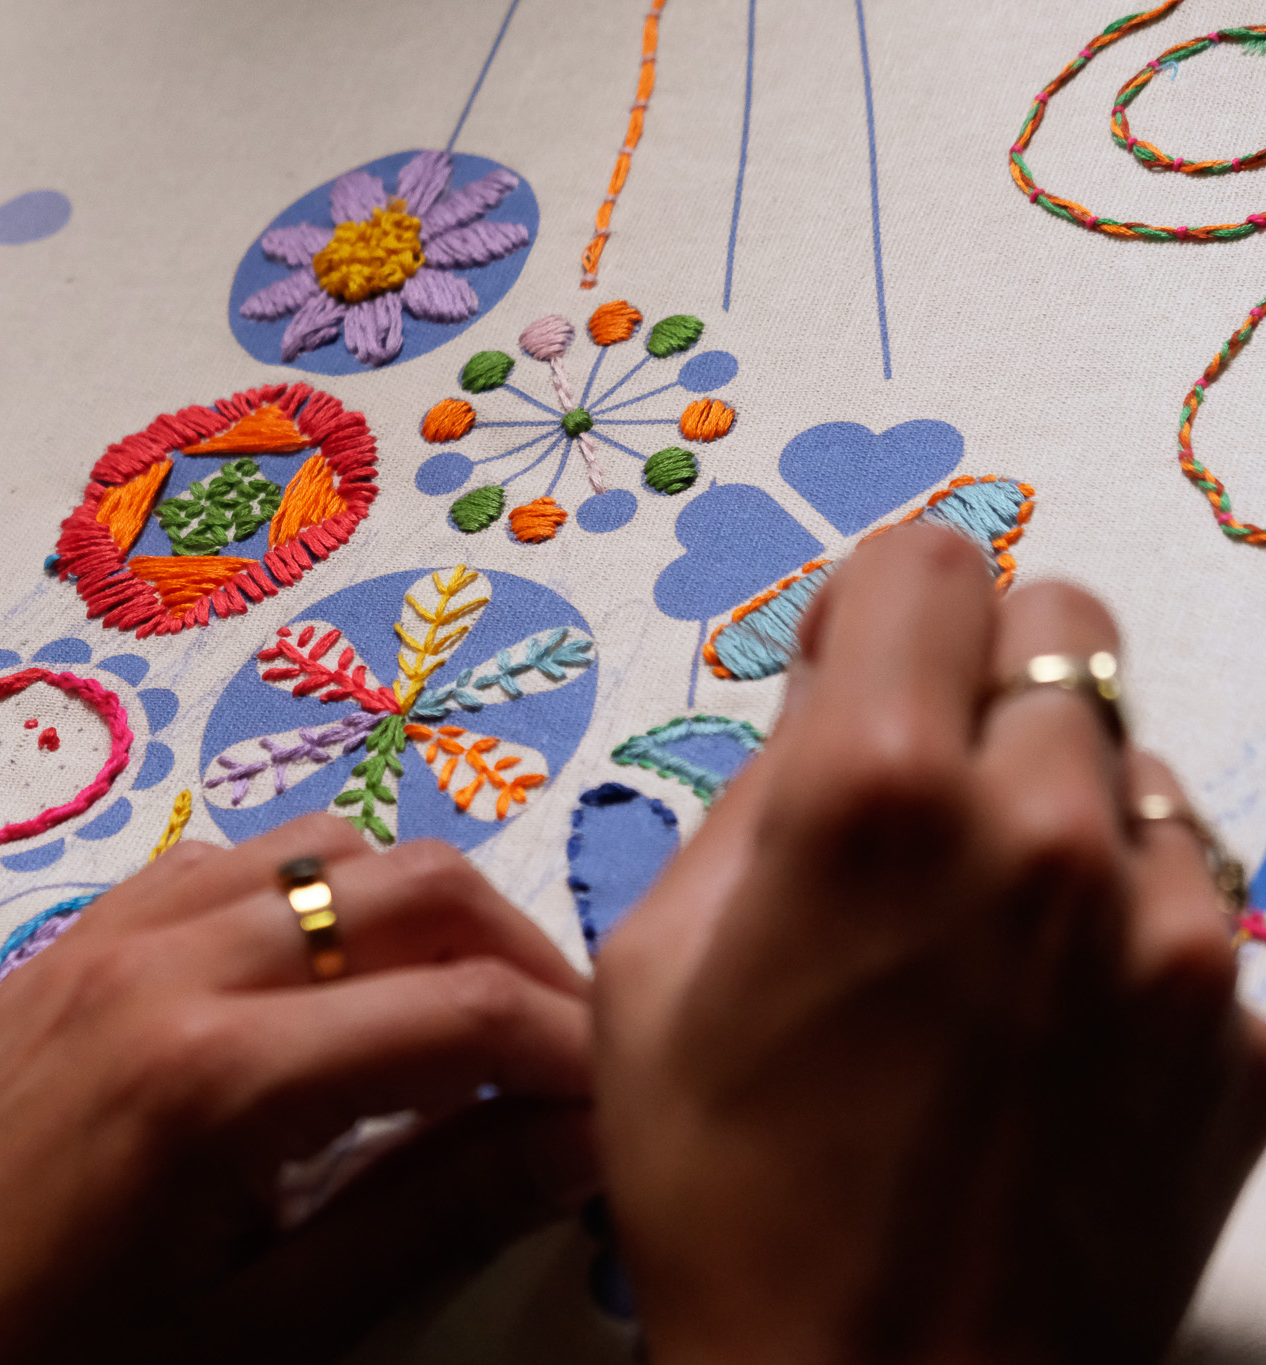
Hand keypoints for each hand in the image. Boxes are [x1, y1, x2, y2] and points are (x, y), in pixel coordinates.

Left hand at [0, 816, 594, 1363]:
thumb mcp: (271, 1330)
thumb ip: (434, 1213)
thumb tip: (577, 1136)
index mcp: (216, 1078)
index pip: (462, 1011)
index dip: (572, 1047)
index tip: (620, 1096)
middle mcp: (161, 965)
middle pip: (411, 885)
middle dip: (517, 955)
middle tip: (557, 1051)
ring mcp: (102, 936)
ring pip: (322, 845)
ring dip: (413, 912)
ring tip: (448, 1013)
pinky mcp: (65, 942)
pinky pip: (219, 862)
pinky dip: (305, 896)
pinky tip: (317, 986)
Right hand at [595, 525, 1265, 1364]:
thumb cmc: (721, 1188)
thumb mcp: (651, 965)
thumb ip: (751, 797)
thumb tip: (831, 715)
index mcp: (875, 796)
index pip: (927, 561)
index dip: (874, 610)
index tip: (847, 681)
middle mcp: (1047, 828)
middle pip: (1059, 622)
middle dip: (978, 673)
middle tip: (917, 789)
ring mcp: (1172, 933)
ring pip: (1135, 760)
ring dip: (1058, 798)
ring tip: (984, 930)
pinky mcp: (1240, 1031)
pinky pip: (1188, 899)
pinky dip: (1120, 921)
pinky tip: (1046, 1025)